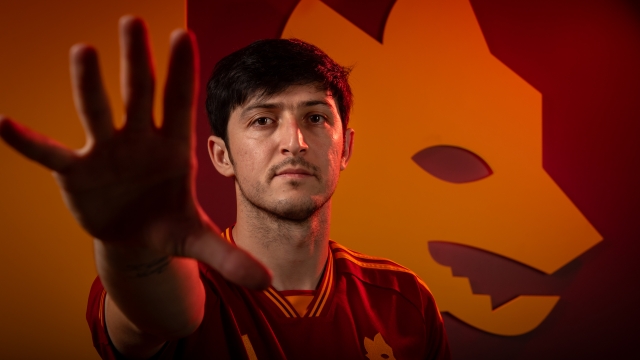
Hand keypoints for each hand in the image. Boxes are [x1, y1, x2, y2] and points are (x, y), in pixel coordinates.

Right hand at [0, 16, 269, 288]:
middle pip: (139, 94)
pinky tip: (5, 125)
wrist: (139, 239)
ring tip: (83, 51)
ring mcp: (106, 153)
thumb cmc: (171, 224)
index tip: (183, 36)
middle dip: (138, 61)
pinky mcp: (77, 173)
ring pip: (97, 113)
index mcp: (174, 148)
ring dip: (89, 86)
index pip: (180, 103)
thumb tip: (268, 281)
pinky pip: (50, 155)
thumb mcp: (198, 241)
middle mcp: (140, 141)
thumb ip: (229, 257)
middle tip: (133, 21)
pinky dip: (29, 143)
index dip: (182, 73)